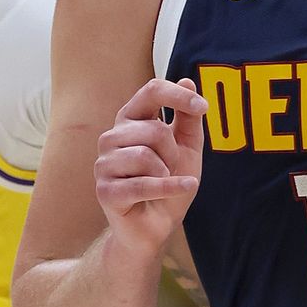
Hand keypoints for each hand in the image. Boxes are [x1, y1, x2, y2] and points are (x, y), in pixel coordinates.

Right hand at [95, 78, 206, 257]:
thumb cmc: (169, 183)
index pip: (150, 91)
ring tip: (163, 182)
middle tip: (171, 169)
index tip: (203, 107)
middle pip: (154, 130)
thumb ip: (188, 117)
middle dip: (174, 153)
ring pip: (145, 156)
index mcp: (130, 121)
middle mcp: (111, 138)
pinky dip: (169, 188)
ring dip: (167, 173)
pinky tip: (183, 187)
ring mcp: (104, 164)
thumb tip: (188, 80)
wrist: (157, 226)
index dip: (178, 96)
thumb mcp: (187, 147)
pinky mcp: (105, 191)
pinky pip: (143, 184)